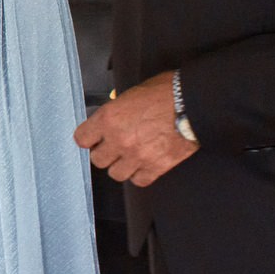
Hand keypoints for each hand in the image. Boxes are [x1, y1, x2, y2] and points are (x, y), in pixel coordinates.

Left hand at [73, 71, 197, 185]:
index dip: (87, 138)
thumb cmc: (166, 93)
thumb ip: (116, 110)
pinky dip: (140, 174)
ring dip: (121, 166)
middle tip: (112, 147)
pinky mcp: (156, 167)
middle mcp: (119, 140)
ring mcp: (137, 156)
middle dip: (104, 153)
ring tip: (129, 156)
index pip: (82, 138)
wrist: (193, 104)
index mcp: (109, 118)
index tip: (92, 139)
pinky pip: (139, 180)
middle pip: (98, 160)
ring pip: (116, 174)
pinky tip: (144, 164)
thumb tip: (110, 119)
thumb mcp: (131, 94)